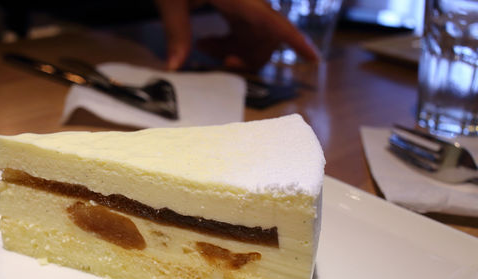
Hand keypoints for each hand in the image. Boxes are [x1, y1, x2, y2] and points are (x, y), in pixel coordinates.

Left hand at [154, 0, 318, 70]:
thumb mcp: (170, 0)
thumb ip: (177, 31)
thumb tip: (175, 65)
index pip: (274, 22)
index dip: (296, 40)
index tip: (314, 58)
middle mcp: (249, 1)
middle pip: (265, 38)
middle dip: (247, 57)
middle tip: (219, 62)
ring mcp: (245, 4)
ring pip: (255, 39)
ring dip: (235, 51)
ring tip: (203, 48)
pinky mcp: (238, 6)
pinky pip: (244, 32)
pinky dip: (229, 43)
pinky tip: (205, 43)